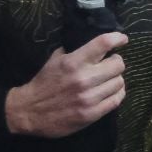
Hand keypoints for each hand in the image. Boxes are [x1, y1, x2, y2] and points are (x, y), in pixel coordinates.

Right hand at [5, 32, 126, 137]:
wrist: (29, 111)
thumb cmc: (44, 83)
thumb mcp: (54, 60)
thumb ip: (74, 51)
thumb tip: (96, 45)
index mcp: (73, 62)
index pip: (103, 43)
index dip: (117, 38)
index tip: (122, 39)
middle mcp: (83, 78)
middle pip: (118, 65)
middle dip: (116, 62)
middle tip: (110, 64)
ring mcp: (89, 97)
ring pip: (119, 82)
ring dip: (116, 79)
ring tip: (108, 79)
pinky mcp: (92, 113)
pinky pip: (116, 100)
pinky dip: (117, 93)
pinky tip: (110, 91)